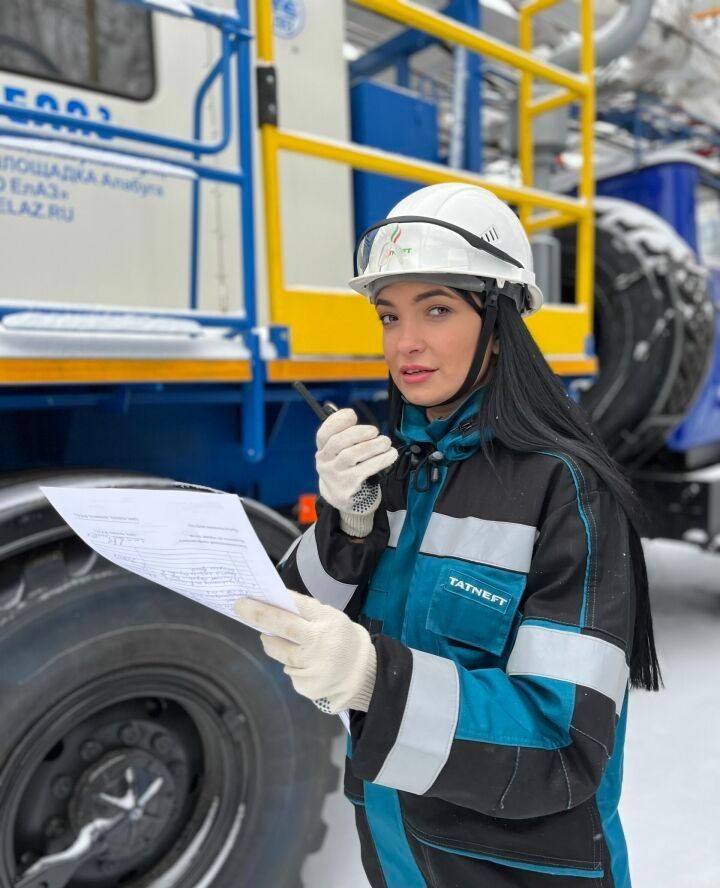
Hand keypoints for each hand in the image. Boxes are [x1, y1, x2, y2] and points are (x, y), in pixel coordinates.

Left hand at [234, 591, 376, 714]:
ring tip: (279, 640)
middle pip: (282, 628)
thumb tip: (272, 605)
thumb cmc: (342, 639)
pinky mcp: (307, 686)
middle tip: (240, 607)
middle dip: (257, 615)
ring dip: (274, 644)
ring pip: (279, 652)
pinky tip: (307, 664)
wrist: (363, 674)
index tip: (249, 598)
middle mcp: (319, 644)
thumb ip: (307, 613)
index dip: (270, 602)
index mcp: (327, 621)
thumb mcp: (332, 618)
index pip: (295, 607)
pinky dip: (292, 664)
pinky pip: (289, 670)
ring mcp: (312, 667)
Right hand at [315, 409, 397, 536]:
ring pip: (352, 456)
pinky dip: (380, 461)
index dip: (337, 421)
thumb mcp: (339, 452)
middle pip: (338, 442)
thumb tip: (350, 414)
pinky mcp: (347, 487)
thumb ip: (344, 434)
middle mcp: (324, 462)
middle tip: (375, 431)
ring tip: (386, 442)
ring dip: (372, 446)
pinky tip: (390, 456)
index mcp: (322, 449)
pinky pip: (365, 470)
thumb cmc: (345, 467)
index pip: (323, 433)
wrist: (341, 497)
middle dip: (359, 433)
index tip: (352, 414)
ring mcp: (334, 475)